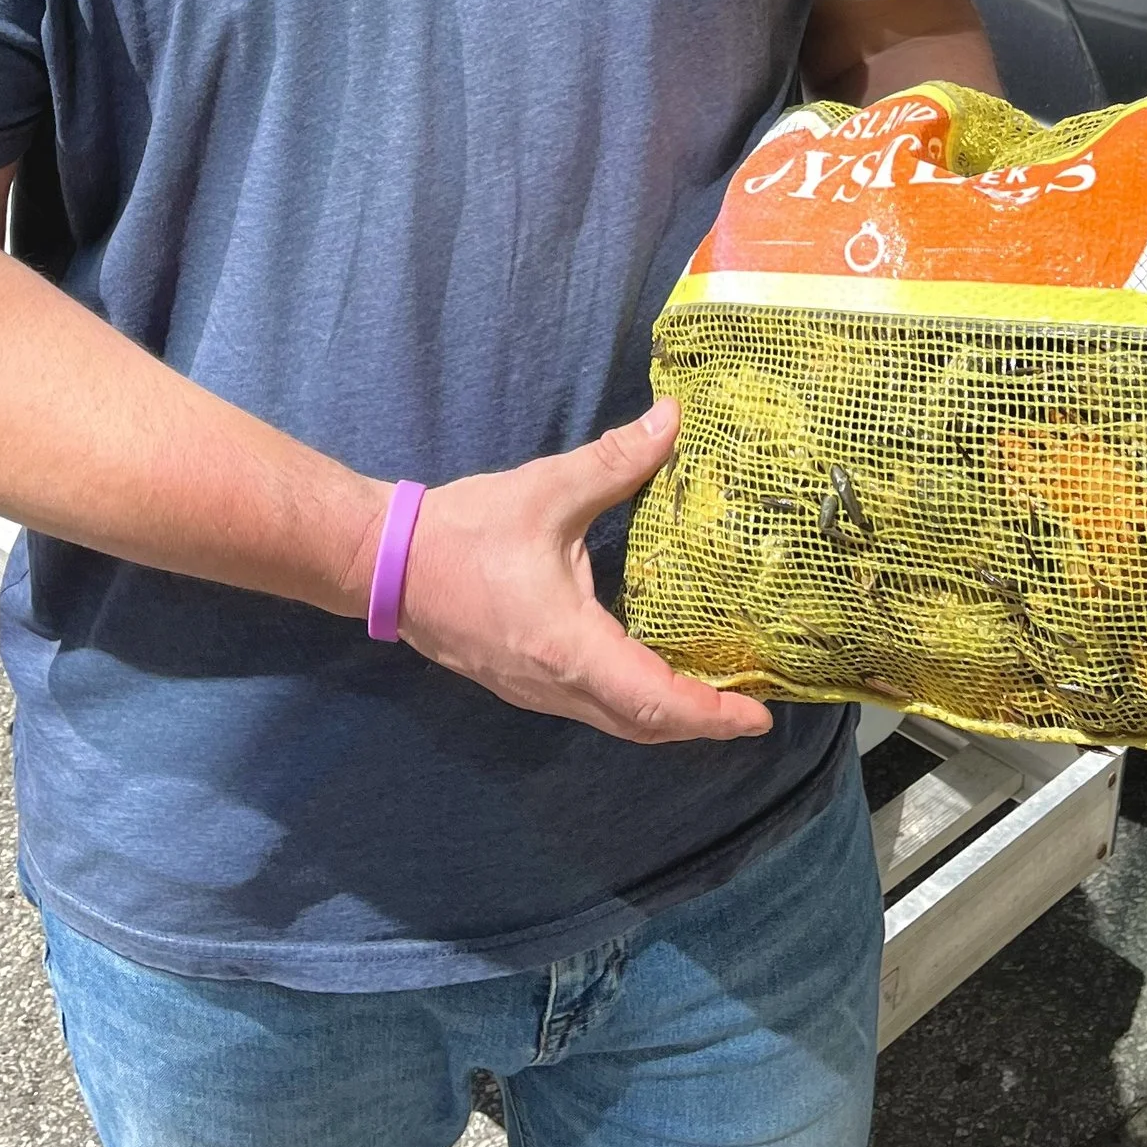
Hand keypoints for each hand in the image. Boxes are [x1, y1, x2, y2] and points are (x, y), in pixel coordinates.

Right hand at [397, 401, 774, 745]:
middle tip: (750, 708)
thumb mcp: (547, 489)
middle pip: (643, 726)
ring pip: (617, 723)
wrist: (386, 563)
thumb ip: (615, 461)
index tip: (759, 717)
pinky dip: (633, 705)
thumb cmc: (465, 530)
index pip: (654, 700)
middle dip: (701, 723)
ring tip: (714, 693)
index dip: (712, 714)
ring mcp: (536, 692)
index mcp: (569, 646)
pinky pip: (592, 708)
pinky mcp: (523, 684)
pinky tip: (652, 673)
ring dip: (666, 717)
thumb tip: (673, 420)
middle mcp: (558, 685)